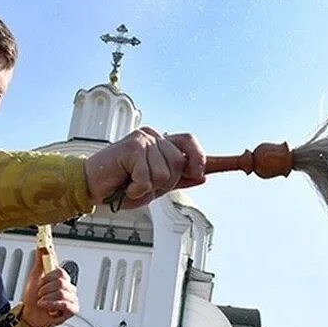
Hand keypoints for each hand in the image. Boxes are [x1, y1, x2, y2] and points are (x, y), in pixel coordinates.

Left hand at [20, 261, 78, 326]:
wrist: (30, 316)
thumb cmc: (33, 299)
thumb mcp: (35, 276)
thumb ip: (40, 260)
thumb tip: (42, 246)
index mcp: (61, 279)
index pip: (60, 272)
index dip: (48, 277)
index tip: (41, 282)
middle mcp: (68, 288)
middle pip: (61, 283)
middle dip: (46, 289)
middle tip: (40, 294)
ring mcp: (71, 299)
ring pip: (61, 294)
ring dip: (47, 299)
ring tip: (43, 302)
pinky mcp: (72, 310)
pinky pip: (64, 304)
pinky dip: (51, 305)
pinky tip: (46, 307)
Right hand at [83, 127, 205, 208]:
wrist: (91, 188)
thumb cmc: (121, 186)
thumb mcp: (154, 187)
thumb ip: (177, 180)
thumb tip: (203, 176)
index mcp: (161, 143)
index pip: (189, 145)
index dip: (204, 156)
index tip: (235, 163)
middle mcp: (155, 136)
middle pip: (181, 165)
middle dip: (165, 183)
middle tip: (142, 186)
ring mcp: (144, 139)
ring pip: (167, 173)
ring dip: (149, 188)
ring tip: (132, 185)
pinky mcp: (132, 146)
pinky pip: (149, 177)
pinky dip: (138, 190)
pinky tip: (125, 186)